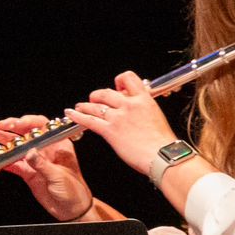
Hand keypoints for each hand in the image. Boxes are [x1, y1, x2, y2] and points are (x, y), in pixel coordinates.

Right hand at [0, 113, 92, 219]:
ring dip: (5, 141)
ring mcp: (36, 160)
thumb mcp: (58, 176)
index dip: (28, 122)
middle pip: (27, 133)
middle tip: (0, 126)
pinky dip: (6, 161)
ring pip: (18, 147)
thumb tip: (29, 153)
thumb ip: (42, 164)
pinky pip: (15, 164)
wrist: (71, 209)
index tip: (16, 124)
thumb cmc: (73, 190)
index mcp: (58, 144)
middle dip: (12, 128)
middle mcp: (46, 149)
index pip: (42, 126)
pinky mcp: (29, 173)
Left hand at [62, 71, 178, 174]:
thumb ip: (143, 110)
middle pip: (107, 92)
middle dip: (98, 95)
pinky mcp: (110, 130)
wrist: (163, 155)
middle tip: (95, 99)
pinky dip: (77, 116)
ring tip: (80, 107)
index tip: (117, 88)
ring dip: (85, 105)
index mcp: (144, 99)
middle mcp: (129, 105)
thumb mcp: (157, 117)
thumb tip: (135, 111)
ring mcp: (118, 117)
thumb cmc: (163, 143)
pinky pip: (89, 120)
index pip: (128, 78)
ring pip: (96, 105)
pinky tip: (71, 113)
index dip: (119, 82)